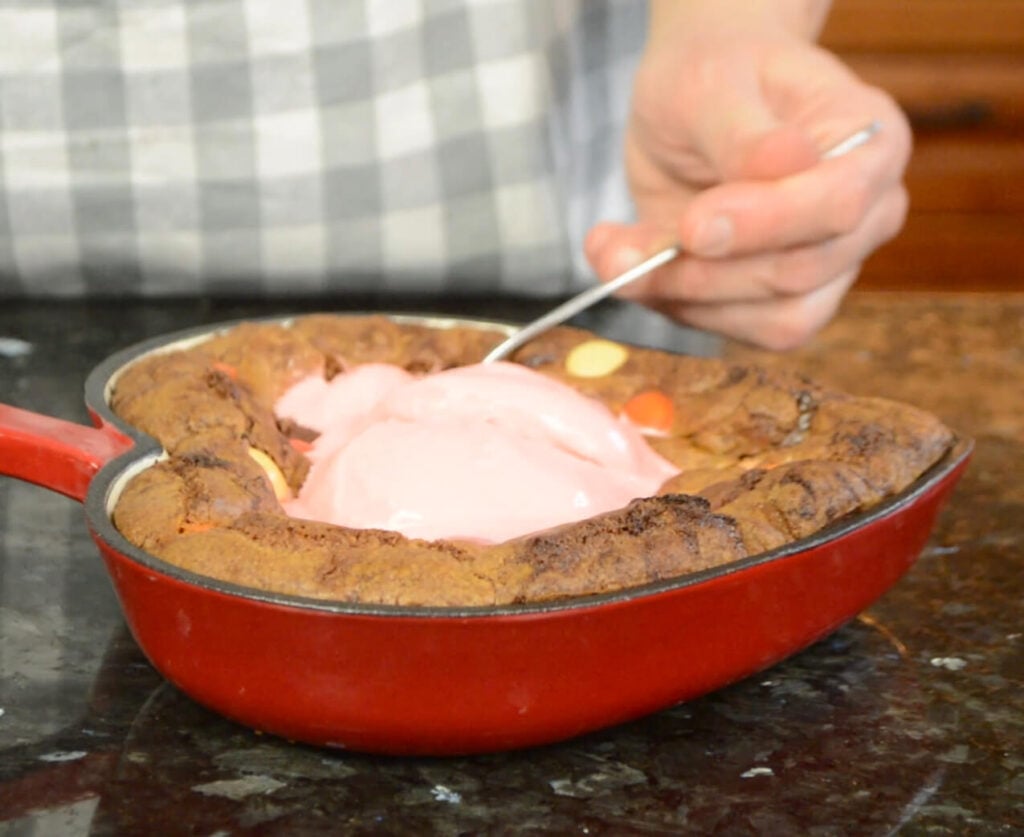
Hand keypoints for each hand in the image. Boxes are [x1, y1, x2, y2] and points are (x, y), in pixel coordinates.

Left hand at [585, 14, 911, 349]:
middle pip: (799, 273)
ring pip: (772, 321)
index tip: (692, 226)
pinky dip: (674, 307)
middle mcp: (865, 215)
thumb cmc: (717, 76)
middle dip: (702, 271)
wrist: (699, 100)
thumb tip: (783, 164)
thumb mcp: (715, 83)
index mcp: (872, 144)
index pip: (839, 204)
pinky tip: (630, 267)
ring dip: (681, 298)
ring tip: (613, 255)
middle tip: (622, 252)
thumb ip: (743, 134)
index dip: (766, 224)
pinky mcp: (779, 302)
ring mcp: (828, 267)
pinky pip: (736, 330)